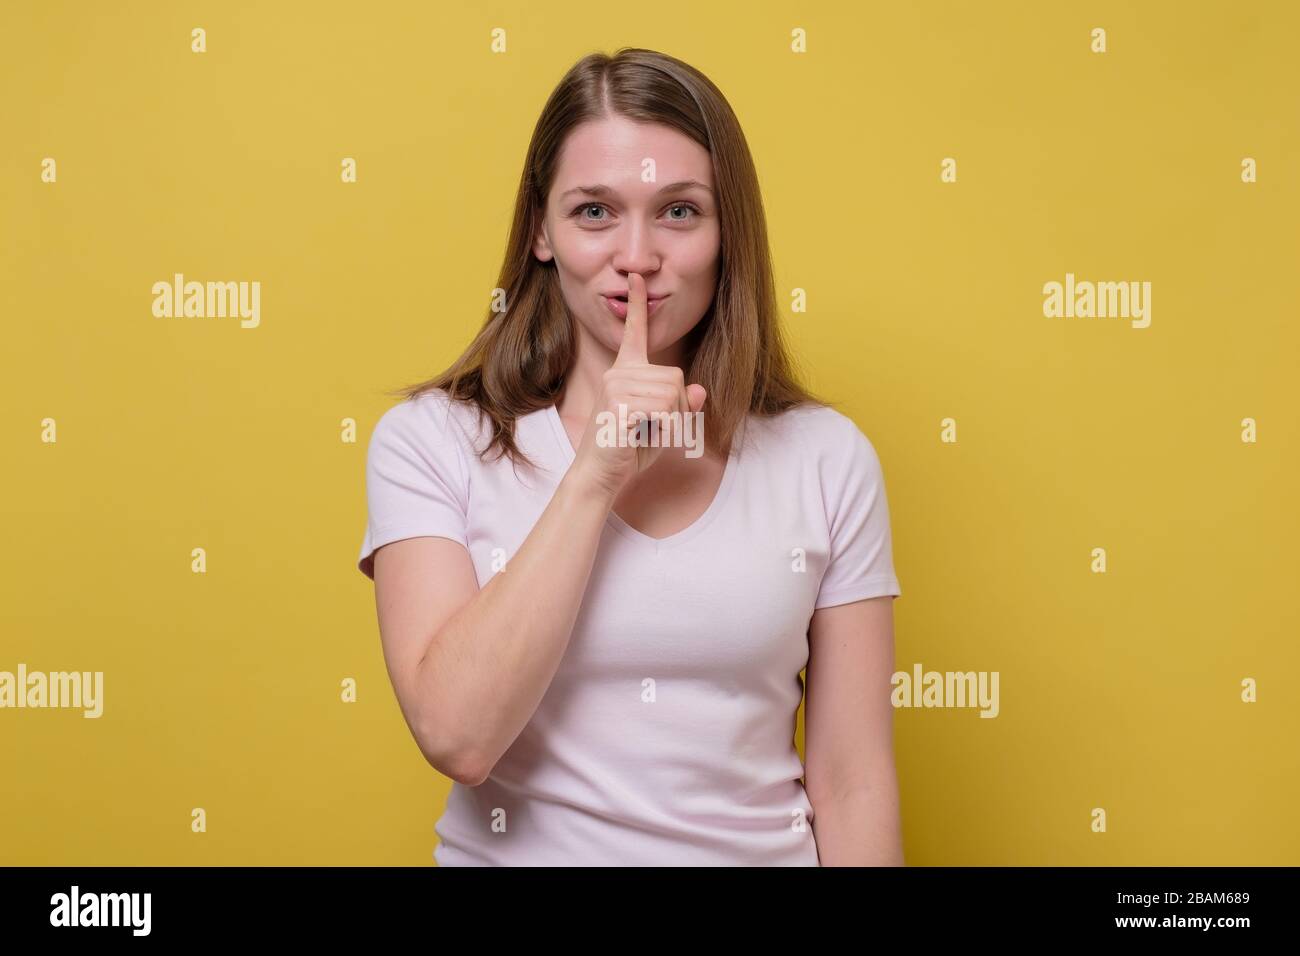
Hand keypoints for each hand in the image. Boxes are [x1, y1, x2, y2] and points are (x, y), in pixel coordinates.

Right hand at [569, 272, 707, 498]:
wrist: (599, 475)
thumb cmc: (628, 450)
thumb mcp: (662, 425)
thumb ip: (681, 406)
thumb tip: (699, 389)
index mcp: (625, 372)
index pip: (635, 332)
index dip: (638, 304)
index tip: (637, 277)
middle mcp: (618, 373)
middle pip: (675, 376)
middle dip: (678, 408)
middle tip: (653, 427)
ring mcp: (615, 387)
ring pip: (673, 393)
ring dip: (671, 421)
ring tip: (644, 432)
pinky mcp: (618, 405)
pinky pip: (665, 409)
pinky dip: (665, 429)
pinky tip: (641, 437)